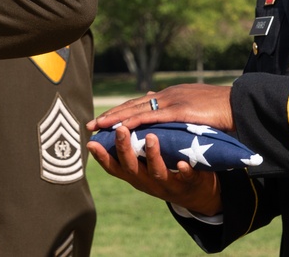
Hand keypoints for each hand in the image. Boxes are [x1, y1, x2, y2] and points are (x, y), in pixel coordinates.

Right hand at [86, 124, 222, 215]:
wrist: (198, 192)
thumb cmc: (169, 166)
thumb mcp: (152, 154)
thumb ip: (145, 131)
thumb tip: (143, 98)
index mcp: (136, 172)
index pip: (114, 165)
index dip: (101, 156)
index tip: (90, 142)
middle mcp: (147, 181)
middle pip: (130, 167)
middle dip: (124, 149)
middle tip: (121, 130)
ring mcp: (167, 184)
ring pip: (156, 172)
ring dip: (152, 155)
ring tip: (151, 137)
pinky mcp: (188, 184)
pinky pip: (185, 179)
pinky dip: (183, 171)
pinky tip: (183, 163)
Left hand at [87, 84, 233, 132]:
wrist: (240, 106)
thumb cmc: (222, 110)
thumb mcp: (197, 108)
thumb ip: (180, 110)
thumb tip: (168, 110)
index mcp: (172, 96)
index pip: (141, 103)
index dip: (122, 110)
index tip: (105, 118)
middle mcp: (168, 95)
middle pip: (133, 105)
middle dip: (111, 114)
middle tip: (91, 123)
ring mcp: (172, 101)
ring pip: (137, 109)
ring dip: (115, 117)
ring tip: (98, 125)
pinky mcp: (178, 111)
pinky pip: (150, 117)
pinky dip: (133, 122)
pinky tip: (119, 127)